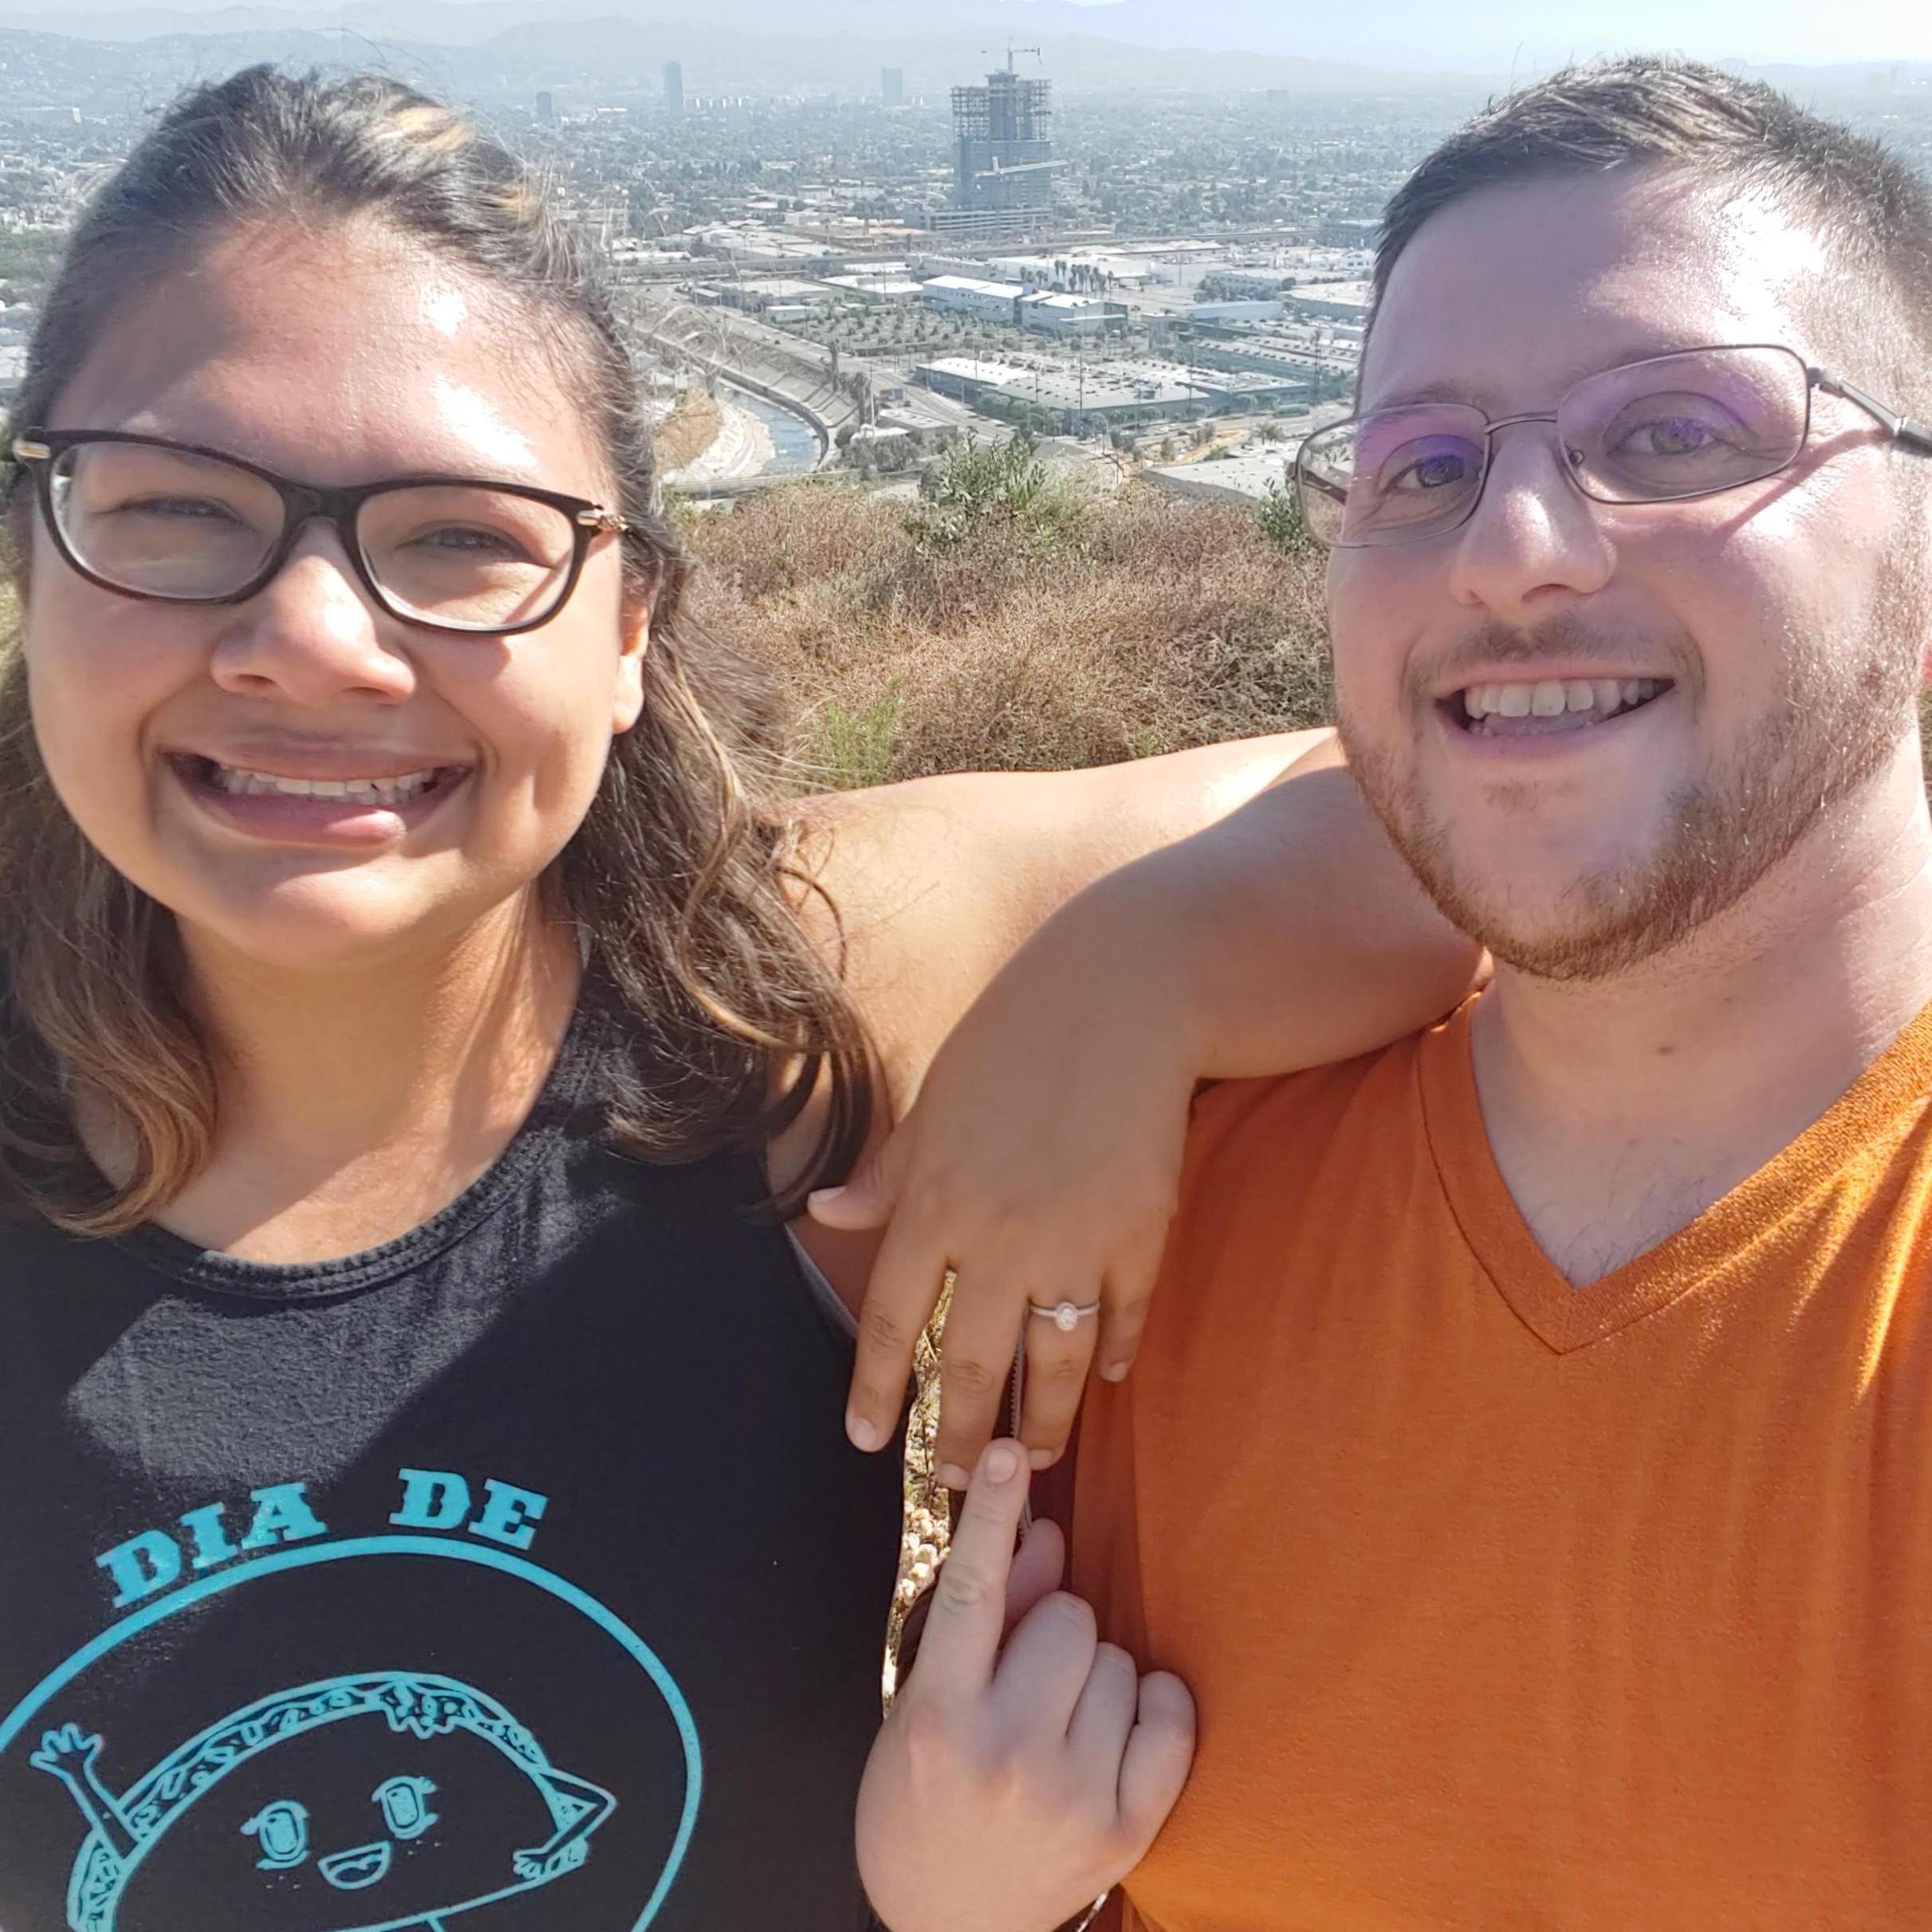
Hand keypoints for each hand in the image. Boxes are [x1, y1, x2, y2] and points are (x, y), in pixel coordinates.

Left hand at [814, 897, 1197, 1489]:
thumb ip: (885, 1174)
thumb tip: (824, 1214)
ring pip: (1049, 1363)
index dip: (873, 1390)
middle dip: (955, 1435)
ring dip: (1039, 1423)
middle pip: (966, 1364)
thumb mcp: (933, 1103)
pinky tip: (1101, 1381)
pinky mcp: (1140, 1235)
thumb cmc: (1014, 1041)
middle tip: (952, 1481)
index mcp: (932, 1201)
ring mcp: (1074, 1241)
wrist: (1122, 995)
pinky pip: (1120, 1320)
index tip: (865, 1440)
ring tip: (1030, 1459)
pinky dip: (1111, 1357)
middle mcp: (997, 1235)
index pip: (887, 1322)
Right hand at [856, 1440, 1194, 1931]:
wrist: (951, 1930)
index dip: (990, 1515)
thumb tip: (1043, 1530)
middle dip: (1052, 1628)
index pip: (972, 1592)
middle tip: (1027, 1676)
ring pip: (1117, 1658)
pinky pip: (1169, 1716)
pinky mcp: (1125, 1830)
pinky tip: (1117, 1728)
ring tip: (1059, 1720)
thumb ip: (986, 1618)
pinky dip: (1152, 1707)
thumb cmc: (924, 1802)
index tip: (1005, 1454)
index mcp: (942, 1717)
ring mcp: (1071, 1794)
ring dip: (1094, 1673)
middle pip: (1068, 1617)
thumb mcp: (925, 1707)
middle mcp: (1007, 1753)